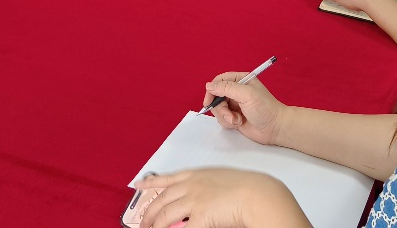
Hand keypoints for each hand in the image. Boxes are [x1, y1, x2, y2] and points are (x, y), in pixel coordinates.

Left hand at [138, 169, 301, 227]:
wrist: (257, 194)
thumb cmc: (247, 188)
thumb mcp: (221, 181)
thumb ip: (205, 188)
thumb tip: (194, 202)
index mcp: (197, 174)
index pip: (167, 178)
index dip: (151, 182)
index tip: (139, 185)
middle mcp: (191, 185)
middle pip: (161, 199)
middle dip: (149, 213)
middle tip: (142, 223)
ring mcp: (193, 200)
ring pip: (164, 215)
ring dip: (155, 226)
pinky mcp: (199, 216)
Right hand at [201, 74, 286, 145]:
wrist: (275, 128)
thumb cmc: (265, 108)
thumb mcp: (246, 95)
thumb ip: (227, 88)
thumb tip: (209, 85)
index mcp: (241, 80)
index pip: (219, 80)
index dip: (212, 90)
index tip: (208, 101)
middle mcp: (236, 91)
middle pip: (216, 96)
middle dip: (220, 108)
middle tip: (230, 115)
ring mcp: (235, 105)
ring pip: (218, 109)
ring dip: (225, 116)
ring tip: (237, 120)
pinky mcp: (234, 117)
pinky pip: (222, 119)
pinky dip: (228, 122)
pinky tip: (239, 124)